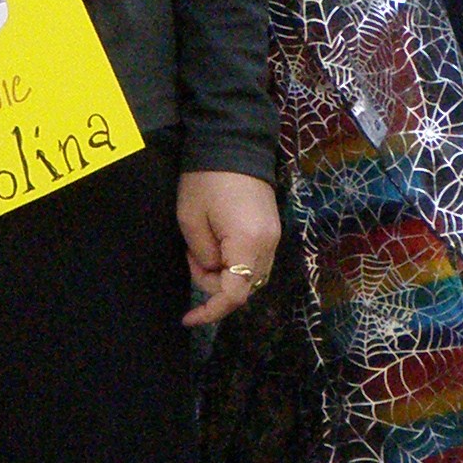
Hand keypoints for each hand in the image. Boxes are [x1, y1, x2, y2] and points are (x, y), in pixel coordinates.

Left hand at [177, 170, 280, 326]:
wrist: (233, 143)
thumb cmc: (206, 180)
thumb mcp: (190, 220)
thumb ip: (202, 256)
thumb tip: (211, 270)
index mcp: (248, 243)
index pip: (234, 295)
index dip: (211, 312)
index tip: (188, 318)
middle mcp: (269, 245)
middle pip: (245, 288)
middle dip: (213, 285)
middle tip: (191, 256)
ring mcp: (275, 236)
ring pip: (251, 276)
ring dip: (224, 275)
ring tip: (201, 249)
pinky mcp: (272, 228)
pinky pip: (255, 261)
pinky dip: (235, 263)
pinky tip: (216, 244)